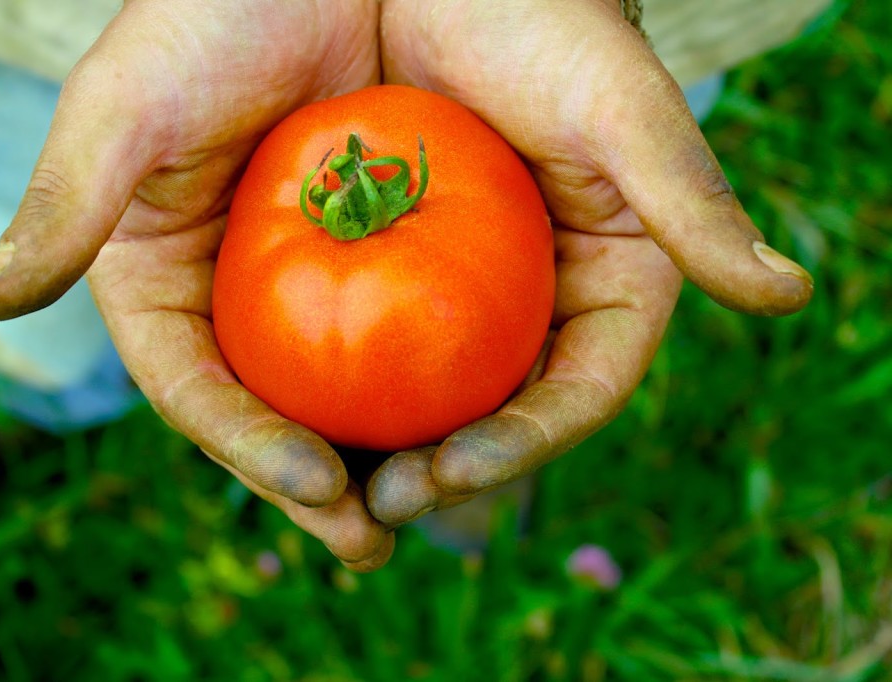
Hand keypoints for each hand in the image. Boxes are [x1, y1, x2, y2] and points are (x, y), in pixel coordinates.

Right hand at [0, 0, 393, 570]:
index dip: (245, 446)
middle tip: (374, 540)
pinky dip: (434, 384)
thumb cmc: (209, 16)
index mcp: (161, 282)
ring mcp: (308, 286)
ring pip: (341, 393)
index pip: (194, 388)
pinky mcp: (381, 256)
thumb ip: (67, 202)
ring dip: (384, 457)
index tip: (314, 483)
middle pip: (271, 413)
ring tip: (432, 504)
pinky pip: (409, 334)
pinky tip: (476, 420)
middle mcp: (234, 299)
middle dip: (317, 488)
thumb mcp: (129, 107)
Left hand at [367, 0, 813, 525]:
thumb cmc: (543, 20)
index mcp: (604, 283)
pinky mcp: (385, 263)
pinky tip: (289, 410)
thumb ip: (689, 199)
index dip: (524, 444)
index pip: (575, 391)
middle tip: (378, 508)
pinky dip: (331, 382)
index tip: (455, 470)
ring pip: (424, 393)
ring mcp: (456, 289)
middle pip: (493, 412)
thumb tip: (789, 294)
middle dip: (441, 473)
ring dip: (378, 451)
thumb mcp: (618, 106)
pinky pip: (357, 337)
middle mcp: (531, 301)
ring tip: (325, 490)